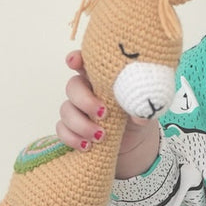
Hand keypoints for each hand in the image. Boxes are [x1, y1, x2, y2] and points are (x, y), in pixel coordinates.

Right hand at [59, 51, 158, 176]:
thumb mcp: (144, 110)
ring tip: (101, 136)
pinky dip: (72, 138)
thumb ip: (143, 108)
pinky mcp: (72, 129)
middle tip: (103, 113)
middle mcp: (86, 91)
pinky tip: (87, 146)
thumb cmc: (137, 118)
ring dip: (81, 124)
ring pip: (66, 110)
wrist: (134, 143)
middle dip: (84, 100)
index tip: (74, 62)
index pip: (85, 63)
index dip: (75, 59)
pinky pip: (61, 130)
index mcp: (102, 80)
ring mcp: (77, 110)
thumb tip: (140, 116)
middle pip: (72, 87)